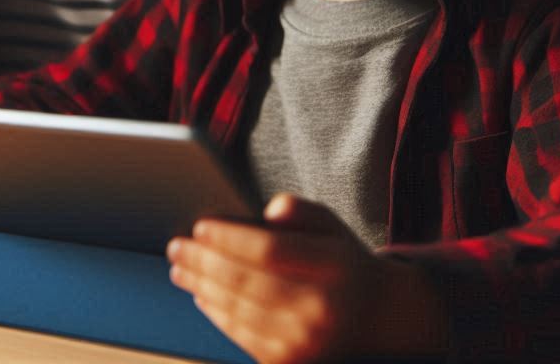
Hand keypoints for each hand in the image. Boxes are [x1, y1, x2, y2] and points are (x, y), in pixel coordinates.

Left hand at [167, 193, 445, 363]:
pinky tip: (203, 296)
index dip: (229, 239)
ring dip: (202, 289)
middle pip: (245, 283)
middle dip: (202, 263)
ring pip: (239, 313)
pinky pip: (244, 338)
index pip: (268, 251)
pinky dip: (218, 315)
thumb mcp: (333, 226)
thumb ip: (300, 211)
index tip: (199, 225)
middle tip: (175, 247)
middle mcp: (319, 310)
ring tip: (180, 269)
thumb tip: (265, 214)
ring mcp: (306, 344)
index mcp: (332, 267)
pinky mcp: (292, 363)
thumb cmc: (346, 264)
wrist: (384, 321)